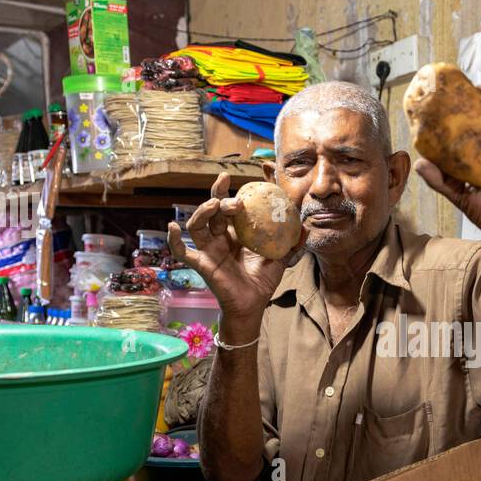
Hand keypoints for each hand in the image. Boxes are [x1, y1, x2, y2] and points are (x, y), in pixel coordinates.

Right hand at [167, 173, 304, 336]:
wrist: (253, 305)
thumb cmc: (262, 281)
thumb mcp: (281, 259)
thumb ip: (292, 243)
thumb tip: (307, 228)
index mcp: (236, 232)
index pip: (232, 207)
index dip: (232, 191)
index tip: (237, 176)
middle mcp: (220, 237)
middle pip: (213, 211)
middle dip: (218, 197)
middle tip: (230, 191)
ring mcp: (209, 249)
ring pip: (197, 225)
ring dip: (202, 212)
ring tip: (213, 205)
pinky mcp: (202, 264)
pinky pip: (183, 252)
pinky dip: (174, 240)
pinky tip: (172, 227)